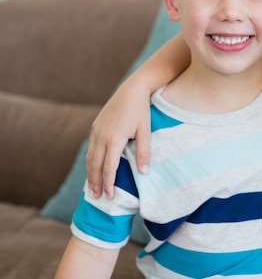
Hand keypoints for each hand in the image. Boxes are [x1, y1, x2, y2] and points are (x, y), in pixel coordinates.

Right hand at [86, 82, 151, 198]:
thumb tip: (143, 173)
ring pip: (90, 157)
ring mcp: (96, 131)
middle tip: (97, 197)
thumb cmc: (141, 110)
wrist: (132, 90)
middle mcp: (101, 136)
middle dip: (95, 182)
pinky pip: (90, 148)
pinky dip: (90, 161)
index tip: (110, 196)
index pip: (108, 168)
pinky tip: (93, 168)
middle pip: (95, 165)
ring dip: (90, 173)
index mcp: (114, 139)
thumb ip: (143, 152)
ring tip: (92, 187)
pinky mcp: (95, 126)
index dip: (109, 183)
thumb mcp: (145, 131)